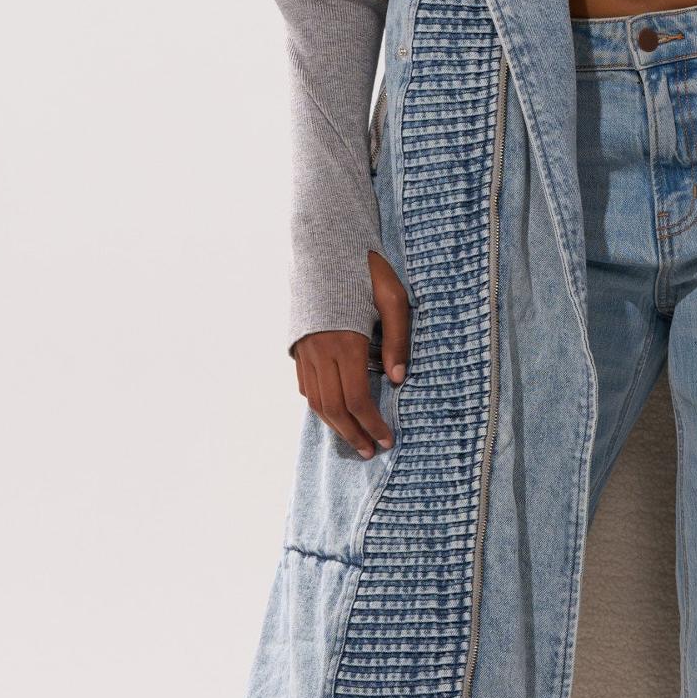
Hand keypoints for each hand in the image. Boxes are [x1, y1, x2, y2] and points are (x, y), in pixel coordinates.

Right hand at [292, 249, 412, 455]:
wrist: (324, 245)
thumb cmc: (365, 269)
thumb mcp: (393, 297)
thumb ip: (398, 339)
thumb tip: (398, 380)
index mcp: (346, 341)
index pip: (358, 398)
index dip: (372, 423)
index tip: (386, 439)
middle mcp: (320, 350)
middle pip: (335, 407)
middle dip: (353, 434)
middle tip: (370, 451)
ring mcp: (305, 349)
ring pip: (316, 401)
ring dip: (335, 426)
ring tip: (354, 440)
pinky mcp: (298, 346)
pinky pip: (306, 386)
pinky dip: (320, 405)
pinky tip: (335, 413)